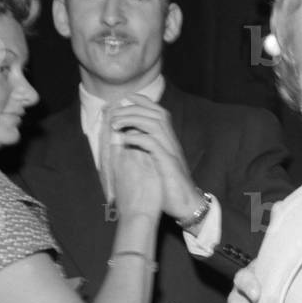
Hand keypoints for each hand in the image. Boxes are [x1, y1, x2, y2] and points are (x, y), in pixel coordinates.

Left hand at [107, 95, 204, 222]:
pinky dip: (137, 138)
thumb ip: (147, 150)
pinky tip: (125, 139)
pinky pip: (152, 144)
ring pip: (155, 124)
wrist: (186, 204)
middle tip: (114, 114)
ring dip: (133, 119)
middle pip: (157, 113)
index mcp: (169, 141)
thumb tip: (128, 139)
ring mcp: (172, 151)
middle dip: (134, 108)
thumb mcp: (158, 164)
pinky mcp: (169, 163)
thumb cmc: (169, 187)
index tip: (126, 98)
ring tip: (116, 124)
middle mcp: (172, 142)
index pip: (159, 112)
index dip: (143, 101)